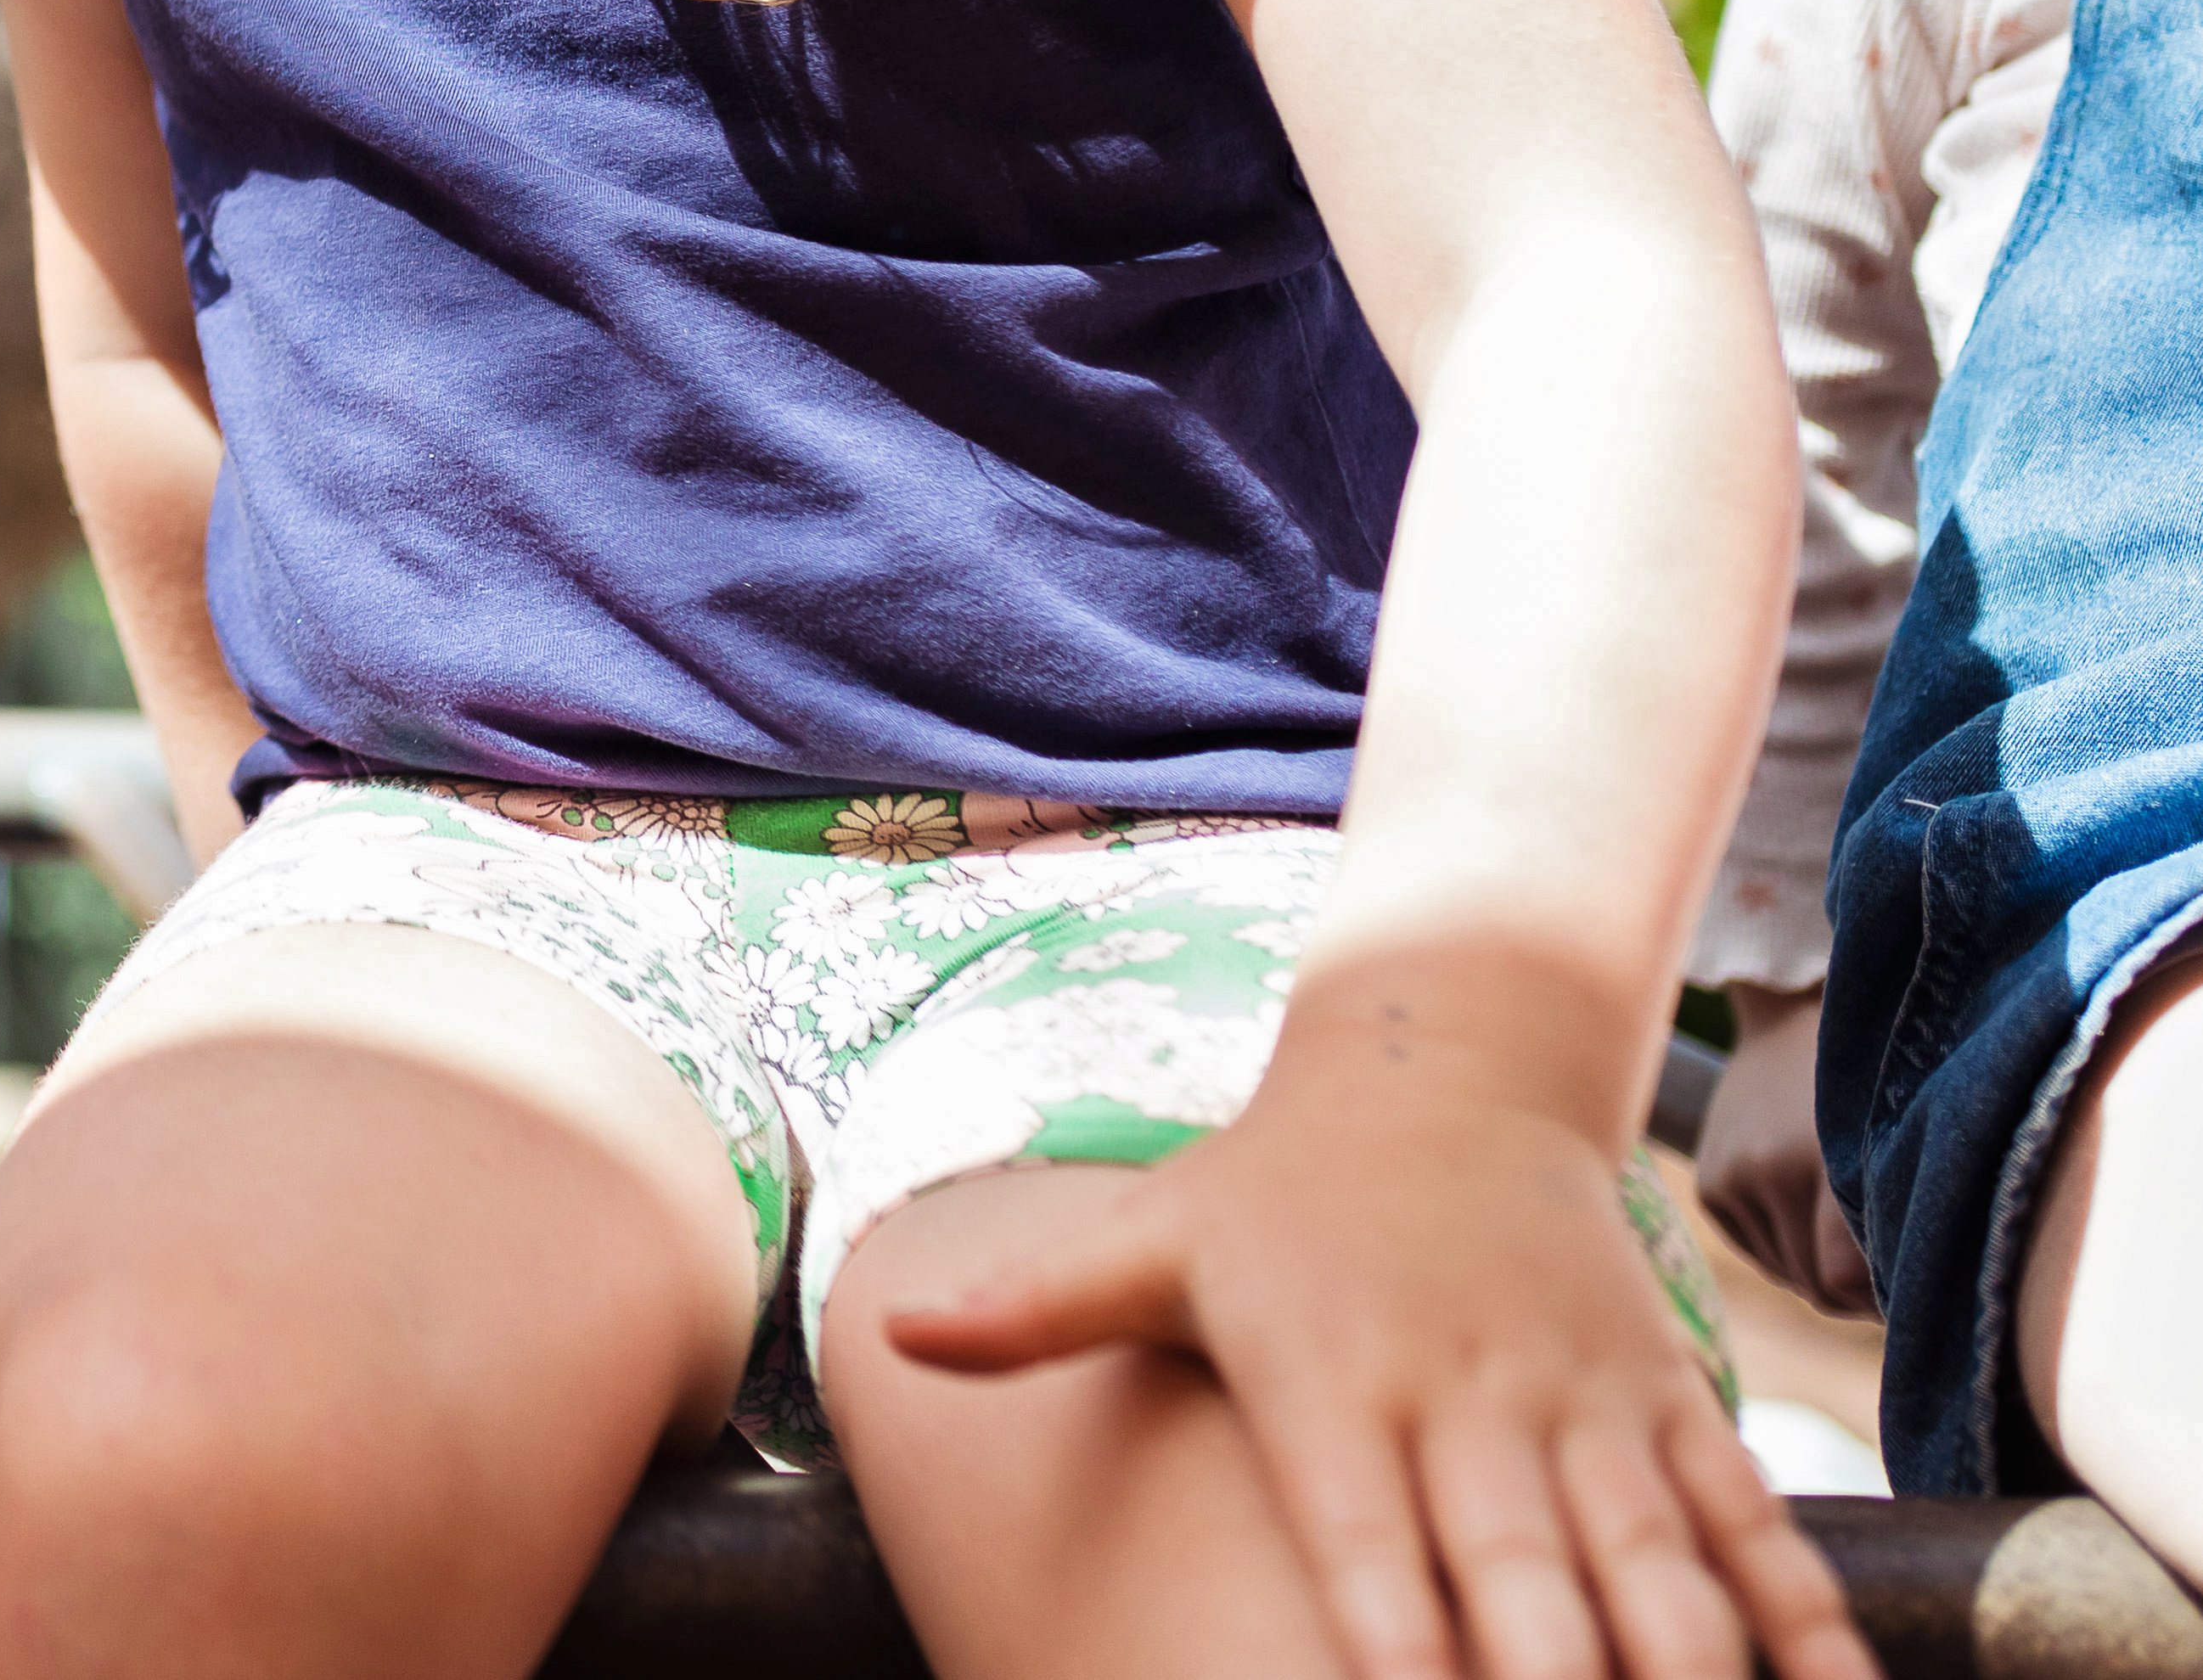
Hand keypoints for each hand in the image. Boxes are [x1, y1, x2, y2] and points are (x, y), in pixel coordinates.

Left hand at [884, 1046, 1874, 1679]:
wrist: (1440, 1068)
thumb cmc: (1272, 1193)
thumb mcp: (1149, 1235)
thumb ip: (1033, 1305)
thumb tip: (887, 1330)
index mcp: (1335, 1385)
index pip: (1366, 1545)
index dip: (1397, 1640)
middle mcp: (1468, 1403)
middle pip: (1527, 1574)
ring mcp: (1583, 1404)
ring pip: (1655, 1559)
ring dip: (1691, 1671)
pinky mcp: (1668, 1400)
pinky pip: (1747, 1521)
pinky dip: (1800, 1617)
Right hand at [1695, 990, 1871, 1318]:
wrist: (1794, 1017)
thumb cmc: (1873, 1088)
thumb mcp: (1895, 1145)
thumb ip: (1895, 1222)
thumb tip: (1893, 1309)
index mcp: (1819, 1160)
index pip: (1844, 1281)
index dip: (1881, 1299)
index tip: (1909, 1287)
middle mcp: (1764, 1172)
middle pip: (1816, 1286)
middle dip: (1856, 1290)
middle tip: (1886, 1266)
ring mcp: (1731, 1179)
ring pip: (1790, 1275)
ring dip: (1822, 1269)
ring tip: (1848, 1231)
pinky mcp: (1711, 1188)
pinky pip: (1761, 1254)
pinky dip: (1789, 1249)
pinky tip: (1809, 1213)